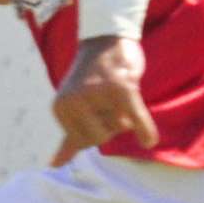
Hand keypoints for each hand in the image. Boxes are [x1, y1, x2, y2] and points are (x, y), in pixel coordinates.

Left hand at [50, 35, 158, 164]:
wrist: (107, 37)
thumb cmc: (92, 77)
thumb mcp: (74, 106)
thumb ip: (68, 137)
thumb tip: (54, 165)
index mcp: (61, 107)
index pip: (83, 142)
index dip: (96, 129)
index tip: (96, 106)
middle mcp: (75, 101)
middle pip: (101, 137)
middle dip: (111, 125)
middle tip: (109, 99)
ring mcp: (98, 94)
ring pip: (119, 128)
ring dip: (126, 117)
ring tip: (117, 91)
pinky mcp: (122, 88)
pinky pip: (136, 118)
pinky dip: (145, 130)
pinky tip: (149, 140)